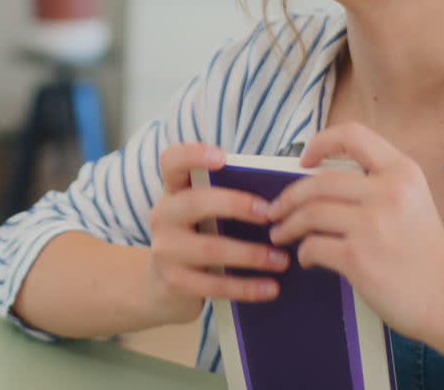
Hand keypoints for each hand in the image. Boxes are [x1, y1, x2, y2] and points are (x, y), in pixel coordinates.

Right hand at [144, 143, 291, 325]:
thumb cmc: (197, 240)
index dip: (193, 155)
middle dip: (236, 205)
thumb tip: (280, 195)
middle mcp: (164, 216)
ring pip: (210, 248)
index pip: (172, 161)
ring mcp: (166, 250)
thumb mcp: (202, 215)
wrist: (161, 287)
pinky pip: (214, 285)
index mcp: (173, 191)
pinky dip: (246, 287)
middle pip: (196, 202)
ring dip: (251, 254)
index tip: (222, 158)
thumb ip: (226, 199)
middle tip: (270, 214)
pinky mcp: (174, 282)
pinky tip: (270, 288)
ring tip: (282, 259)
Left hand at [266, 123, 443, 340]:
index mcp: (403, 172)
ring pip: (309, 212)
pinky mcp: (358, 257)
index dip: (320, 143)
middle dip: (288, 197)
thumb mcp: (413, 202)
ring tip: (281, 234)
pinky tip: (307, 258)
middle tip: (276, 210)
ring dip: (287, 225)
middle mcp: (389, 192)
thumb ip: (377, 184)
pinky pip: (312, 246)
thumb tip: (319, 179)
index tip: (304, 160)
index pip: (353, 134)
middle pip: (318, 181)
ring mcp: (373, 224)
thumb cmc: (426, 255)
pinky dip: (304, 253)